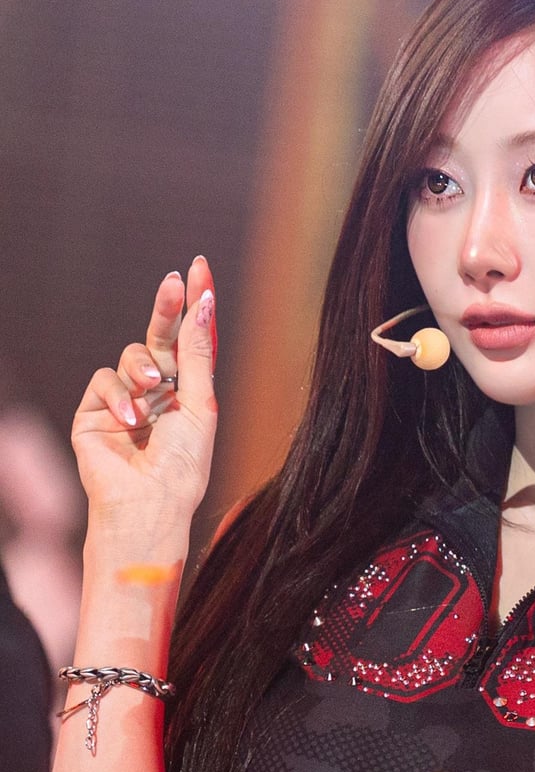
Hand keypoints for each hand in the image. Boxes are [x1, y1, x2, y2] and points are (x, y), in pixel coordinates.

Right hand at [71, 258, 217, 525]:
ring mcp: (124, 401)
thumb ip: (197, 354)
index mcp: (188, 393)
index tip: (200, 267)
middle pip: (160, 337)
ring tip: (153, 393)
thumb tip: (203, 303)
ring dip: (142, 369)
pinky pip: (103, 380)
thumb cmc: (184, 465)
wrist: (149, 504)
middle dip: (166, 308)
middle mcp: (156, 393)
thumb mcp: (200, 404)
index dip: (194, 306)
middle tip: (174, 280)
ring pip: (130, 355)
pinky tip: (130, 420)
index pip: (190, 341)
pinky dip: (118, 395)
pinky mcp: (93, 412)